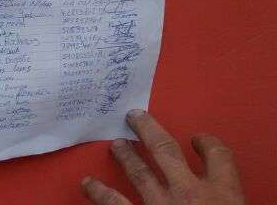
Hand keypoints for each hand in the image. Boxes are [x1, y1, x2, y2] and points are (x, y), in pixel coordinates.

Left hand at [82, 110, 246, 204]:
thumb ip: (226, 203)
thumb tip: (220, 201)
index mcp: (222, 193)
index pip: (218, 155)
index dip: (208, 143)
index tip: (198, 139)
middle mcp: (188, 192)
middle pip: (166, 150)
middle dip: (149, 130)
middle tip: (134, 117)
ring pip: (139, 172)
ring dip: (126, 157)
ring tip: (116, 145)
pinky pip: (113, 204)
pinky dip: (98, 192)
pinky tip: (87, 183)